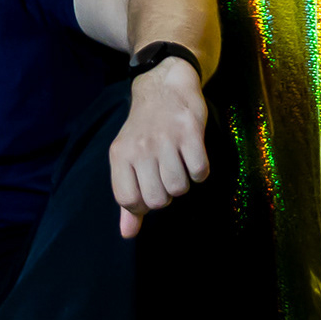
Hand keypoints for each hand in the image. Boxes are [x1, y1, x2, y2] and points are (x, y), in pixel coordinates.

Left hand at [110, 58, 209, 237]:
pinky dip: (200, 171)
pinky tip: (192, 155)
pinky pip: (200, 172)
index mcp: (120, 155)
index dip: (142, 204)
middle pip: (157, 200)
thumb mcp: (128, 158)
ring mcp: (166, 139)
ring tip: (179, 162)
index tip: (149, 189)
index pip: (128, 200)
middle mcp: (140, 147)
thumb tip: (128, 234)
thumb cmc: (145, 129)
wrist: (165, 85)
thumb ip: (129, 198)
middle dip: (166, 194)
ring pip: (180, 188)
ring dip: (184, 181)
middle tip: (166, 174)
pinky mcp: (190, 131)